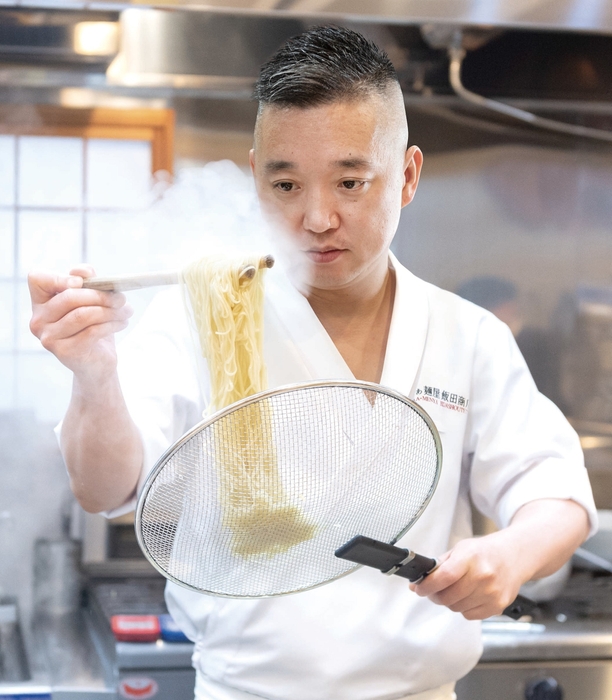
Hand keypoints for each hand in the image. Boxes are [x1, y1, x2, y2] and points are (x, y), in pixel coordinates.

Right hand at [28, 264, 133, 380]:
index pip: (37, 279)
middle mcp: (39, 320)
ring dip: (111, 311)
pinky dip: (112, 324)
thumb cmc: (92, 327)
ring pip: (83, 315)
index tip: (82, 282)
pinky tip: (122, 322)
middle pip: (69, 297)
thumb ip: (86, 282)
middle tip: (121, 297)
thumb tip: (85, 272)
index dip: (59, 277)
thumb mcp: (90, 301)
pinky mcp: (64, 352)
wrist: (96, 363)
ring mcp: (49, 338)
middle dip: (101, 295)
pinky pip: (92, 331)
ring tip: (126, 311)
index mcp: (40, 303)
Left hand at [410, 532, 524, 620]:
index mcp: (470, 557)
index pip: (444, 577)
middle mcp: (483, 575)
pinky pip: (469, 615)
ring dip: (449, 602)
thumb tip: (417, 582)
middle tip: (432, 590)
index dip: (427, 586)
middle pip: (448, 597)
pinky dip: (463, 608)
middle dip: (435, 595)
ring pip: (456, 608)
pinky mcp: (497, 606)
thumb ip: (440, 565)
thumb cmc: (485, 552)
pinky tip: (467, 596)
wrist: (514, 557)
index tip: (418, 589)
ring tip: (453, 590)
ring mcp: (491, 593)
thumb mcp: (461, 549)